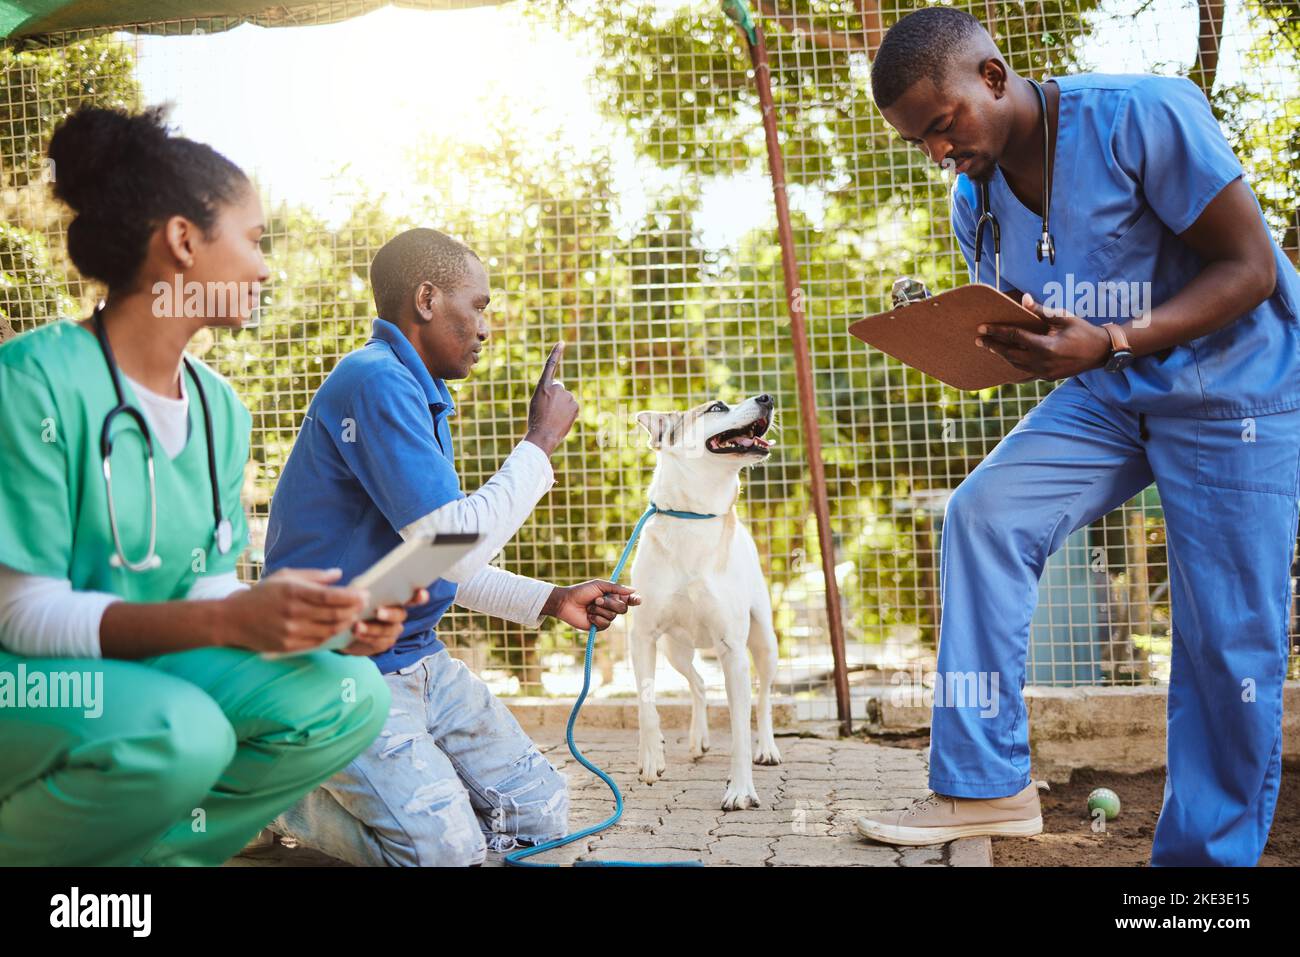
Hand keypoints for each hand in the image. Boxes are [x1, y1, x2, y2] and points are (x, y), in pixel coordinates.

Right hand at [219, 567, 367, 653]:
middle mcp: (293, 612)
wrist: (232, 619)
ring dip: (346, 623)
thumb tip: (339, 574)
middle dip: (354, 610)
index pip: (330, 596)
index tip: (364, 594)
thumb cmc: (261, 594)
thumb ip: (313, 576)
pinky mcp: (288, 646)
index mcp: (293, 592)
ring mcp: (290, 631)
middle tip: (365, 605)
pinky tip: (338, 627)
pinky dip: (332, 634)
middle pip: (334, 614)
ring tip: (355, 616)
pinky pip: (318, 641)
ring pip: (329, 630)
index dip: (351, 596)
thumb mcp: (284, 577)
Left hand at [338, 587, 428, 656]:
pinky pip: (380, 641)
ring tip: (357, 626)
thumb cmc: (354, 604)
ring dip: (373, 628)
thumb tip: (363, 590)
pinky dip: (367, 637)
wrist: (344, 628)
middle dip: (390, 614)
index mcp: (396, 599)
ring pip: (389, 630)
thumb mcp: (356, 594)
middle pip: (400, 615)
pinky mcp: (385, 643)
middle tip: (378, 612)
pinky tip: (357, 634)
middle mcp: (398, 615)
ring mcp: (393, 630)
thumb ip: (363, 590)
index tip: (422, 594)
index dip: (419, 596)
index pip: (412, 597)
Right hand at [525, 341, 577, 455]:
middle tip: (549, 410)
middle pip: (559, 389)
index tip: (562, 342)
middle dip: (556, 397)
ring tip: (554, 417)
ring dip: (562, 406)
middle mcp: (557, 388)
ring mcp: (567, 396)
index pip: (550, 365)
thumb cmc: (536, 419)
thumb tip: (562, 392)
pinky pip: (572, 406)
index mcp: (543, 386)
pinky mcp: (575, 405)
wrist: (544, 434)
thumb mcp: (537, 402)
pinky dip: (568, 412)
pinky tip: (561, 419)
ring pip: (566, 399)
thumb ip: (549, 393)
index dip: (556, 353)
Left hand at [543, 580, 641, 631]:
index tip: (637, 600)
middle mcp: (611, 607)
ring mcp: (605, 617)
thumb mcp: (599, 585)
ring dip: (599, 610)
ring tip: (589, 606)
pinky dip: (596, 618)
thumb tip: (634, 590)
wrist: (566, 602)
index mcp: (613, 596)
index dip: (634, 600)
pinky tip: (588, 615)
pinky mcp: (599, 626)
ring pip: (613, 616)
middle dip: (610, 603)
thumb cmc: (581, 591)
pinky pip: (605, 624)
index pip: (629, 599)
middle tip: (597, 599)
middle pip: (623, 609)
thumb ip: (616, 588)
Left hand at [974, 293, 1112, 379]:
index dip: (997, 331)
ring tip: (989, 347)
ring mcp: (1045, 372)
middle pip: (1010, 354)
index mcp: (1046, 346)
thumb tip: (1024, 299)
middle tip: (979, 339)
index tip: (982, 327)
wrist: (1102, 352)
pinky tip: (1005, 361)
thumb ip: (1041, 311)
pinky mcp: (1047, 377)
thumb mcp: (1063, 317)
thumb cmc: (1083, 331)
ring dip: (1002, 356)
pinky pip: (1025, 373)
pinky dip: (1014, 366)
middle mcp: (1043, 362)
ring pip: (1016, 365)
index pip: (1015, 337)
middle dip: (993, 346)